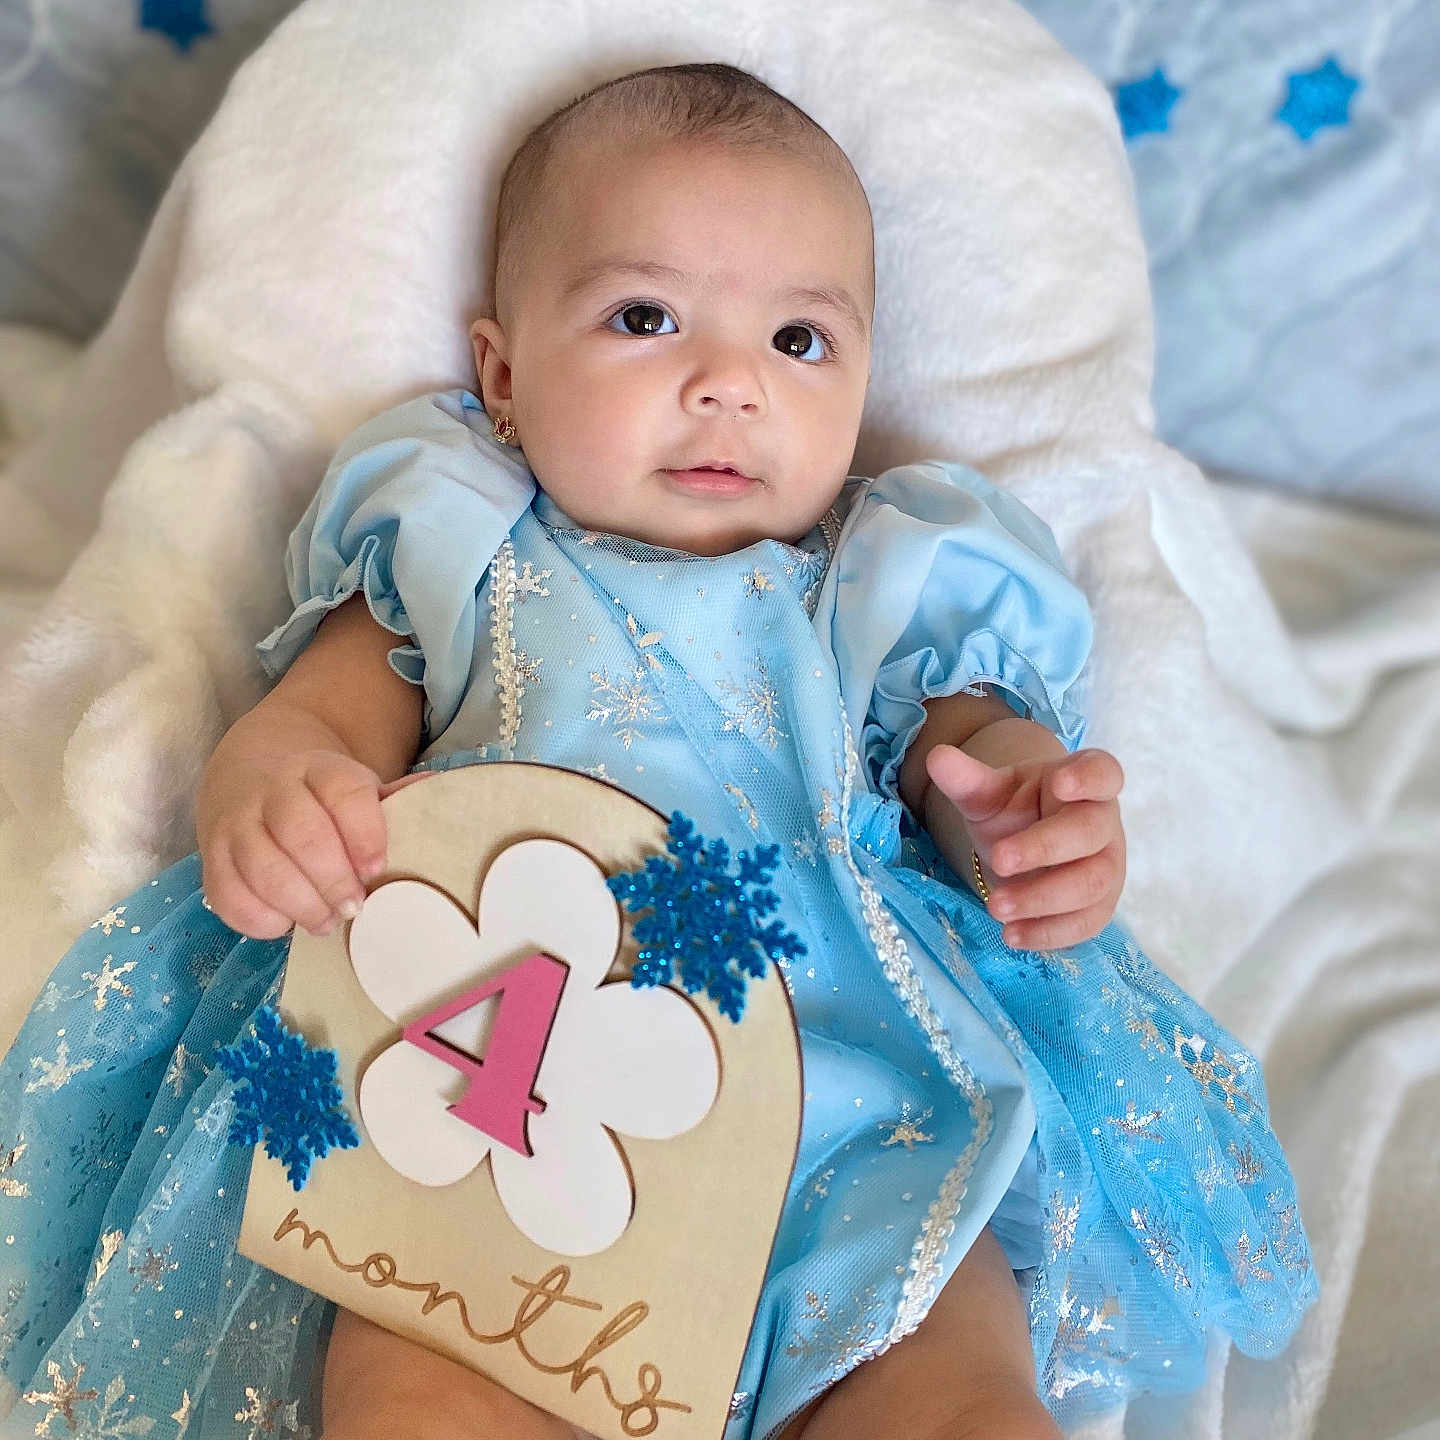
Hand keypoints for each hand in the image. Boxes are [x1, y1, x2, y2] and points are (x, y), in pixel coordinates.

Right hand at [195, 748, 433, 941]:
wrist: (251, 774)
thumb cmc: (320, 798)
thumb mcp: (356, 788)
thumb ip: (393, 801)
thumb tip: (441, 793)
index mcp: (319, 769)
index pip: (343, 793)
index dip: (364, 832)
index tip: (378, 867)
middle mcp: (272, 791)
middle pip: (301, 833)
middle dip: (333, 879)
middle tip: (355, 907)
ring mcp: (236, 824)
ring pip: (262, 867)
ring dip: (300, 904)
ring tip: (326, 921)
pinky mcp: (211, 859)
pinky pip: (228, 895)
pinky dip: (260, 918)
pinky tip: (286, 922)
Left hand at [924, 744, 1125, 949]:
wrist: (1023, 846)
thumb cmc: (1015, 811)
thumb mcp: (988, 793)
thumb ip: (967, 777)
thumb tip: (937, 757)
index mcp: (1081, 781)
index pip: (1103, 772)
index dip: (1088, 778)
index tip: (1060, 783)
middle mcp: (1103, 822)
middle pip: (1090, 833)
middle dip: (1044, 848)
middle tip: (998, 860)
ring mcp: (1107, 866)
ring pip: (1091, 884)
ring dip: (1042, 898)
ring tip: (995, 906)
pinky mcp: (1099, 906)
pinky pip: (1085, 924)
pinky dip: (1048, 933)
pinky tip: (1012, 935)